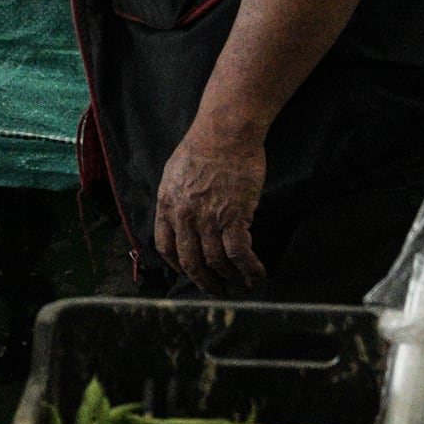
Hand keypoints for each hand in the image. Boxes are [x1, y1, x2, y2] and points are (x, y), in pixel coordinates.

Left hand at [153, 125, 268, 290]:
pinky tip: (258, 274)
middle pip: (190, 261)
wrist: (225, 133)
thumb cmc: (203, 146)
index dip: (178, 265)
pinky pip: (239, 253)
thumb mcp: (174, 174)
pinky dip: (249, 268)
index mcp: (167, 205)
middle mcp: (184, 216)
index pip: (166, 247)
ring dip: (230, 279)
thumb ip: (177, 200)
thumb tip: (185, 219)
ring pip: (216, 262)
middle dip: (204, 281)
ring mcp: (208, 219)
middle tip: (217, 290)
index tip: (190, 273)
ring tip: (242, 284)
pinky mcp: (234, 217)